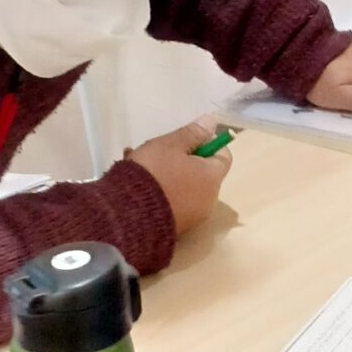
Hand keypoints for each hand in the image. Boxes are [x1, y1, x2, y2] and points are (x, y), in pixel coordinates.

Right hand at [126, 120, 231, 236]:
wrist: (128, 217)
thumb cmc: (154, 174)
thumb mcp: (170, 145)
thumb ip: (193, 133)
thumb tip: (213, 122)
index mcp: (212, 178)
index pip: (223, 156)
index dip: (208, 143)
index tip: (187, 138)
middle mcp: (208, 200)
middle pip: (201, 172)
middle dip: (181, 158)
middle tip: (156, 149)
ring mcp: (192, 217)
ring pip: (183, 187)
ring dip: (166, 174)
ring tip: (136, 164)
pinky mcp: (174, 229)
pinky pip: (172, 203)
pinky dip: (160, 192)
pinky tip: (135, 185)